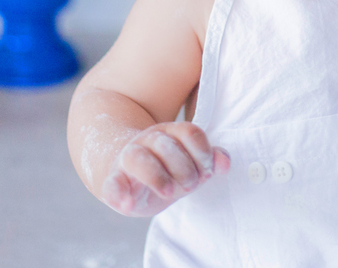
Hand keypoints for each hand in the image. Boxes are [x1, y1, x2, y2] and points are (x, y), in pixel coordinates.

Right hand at [101, 122, 230, 216]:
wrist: (130, 175)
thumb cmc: (167, 169)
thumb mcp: (191, 165)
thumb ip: (210, 161)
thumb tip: (225, 163)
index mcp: (170, 133)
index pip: (189, 132)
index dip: (202, 152)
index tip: (207, 171)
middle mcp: (148, 140)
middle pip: (165, 145)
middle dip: (183, 167)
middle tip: (190, 185)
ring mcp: (128, 158)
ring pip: (138, 158)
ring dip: (156, 176)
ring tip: (168, 192)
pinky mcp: (114, 180)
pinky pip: (112, 184)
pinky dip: (119, 194)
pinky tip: (129, 204)